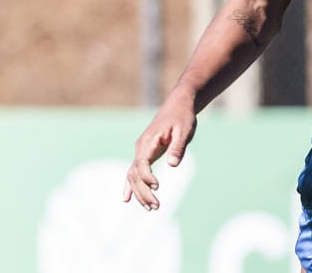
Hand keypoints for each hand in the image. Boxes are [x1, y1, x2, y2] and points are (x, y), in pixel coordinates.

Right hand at [122, 93, 196, 210]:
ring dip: (140, 192)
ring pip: (133, 175)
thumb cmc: (182, 116)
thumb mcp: (184, 131)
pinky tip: (128, 199)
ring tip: (151, 208)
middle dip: (143, 192)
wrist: (179, 104)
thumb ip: (177, 148)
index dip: (147, 177)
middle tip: (156, 207)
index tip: (157, 187)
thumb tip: (173, 165)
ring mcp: (141, 150)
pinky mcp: (145, 153)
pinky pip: (134, 171)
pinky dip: (131, 185)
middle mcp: (141, 146)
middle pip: (135, 174)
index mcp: (149, 141)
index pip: (141, 163)